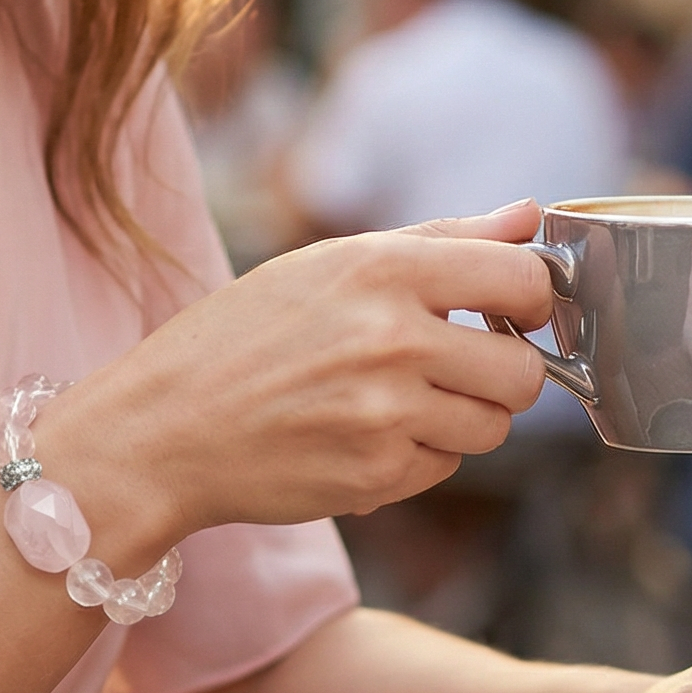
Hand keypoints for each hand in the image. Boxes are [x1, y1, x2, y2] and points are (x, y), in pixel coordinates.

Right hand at [43, 201, 555, 553]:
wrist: (159, 430)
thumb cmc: (239, 337)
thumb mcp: (326, 265)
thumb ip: (439, 239)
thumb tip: (531, 216)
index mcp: (382, 269)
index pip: (523, 279)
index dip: (532, 300)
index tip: (511, 313)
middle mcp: (391, 339)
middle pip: (523, 373)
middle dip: (502, 374)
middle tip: (456, 368)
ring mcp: (385, 413)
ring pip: (491, 427)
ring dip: (459, 419)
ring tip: (393, 402)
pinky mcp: (376, 476)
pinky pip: (442, 466)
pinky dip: (414, 456)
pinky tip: (359, 436)